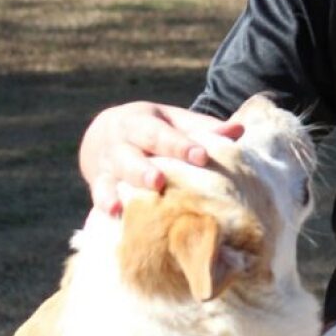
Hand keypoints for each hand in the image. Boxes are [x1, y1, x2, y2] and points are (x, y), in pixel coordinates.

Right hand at [79, 101, 243, 215]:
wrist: (104, 133)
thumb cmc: (155, 130)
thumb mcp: (175, 123)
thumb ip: (204, 129)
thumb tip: (238, 130)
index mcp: (142, 121)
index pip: (162, 133)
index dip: (180, 145)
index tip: (201, 157)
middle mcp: (121, 141)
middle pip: (131, 154)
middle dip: (144, 169)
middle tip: (159, 182)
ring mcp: (107, 162)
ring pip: (113, 175)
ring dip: (121, 189)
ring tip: (126, 205)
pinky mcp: (98, 182)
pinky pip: (99, 192)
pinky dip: (104, 203)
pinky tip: (113, 214)